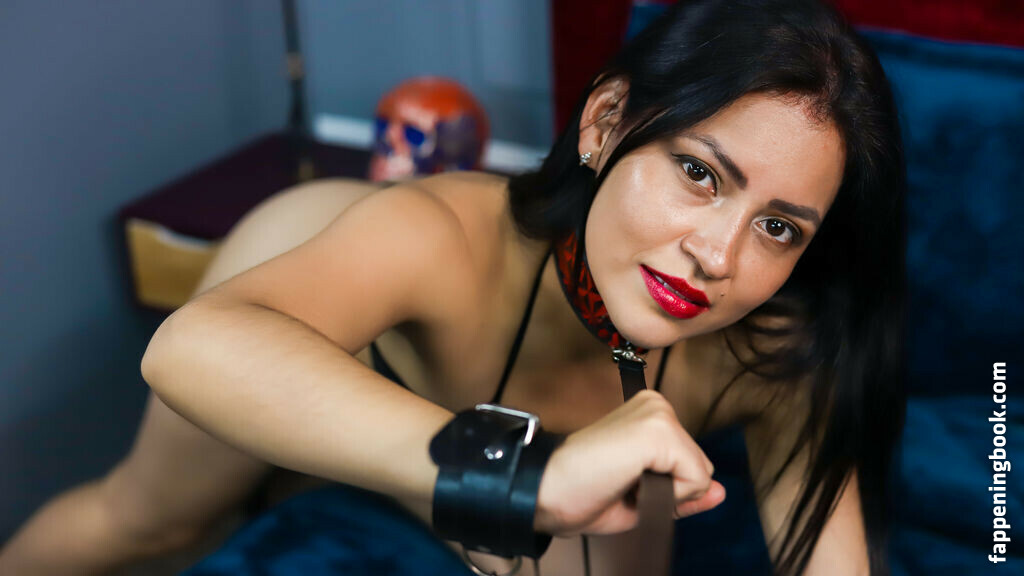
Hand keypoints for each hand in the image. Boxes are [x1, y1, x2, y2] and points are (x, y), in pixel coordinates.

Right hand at [534, 390, 725, 536]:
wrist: (543, 490)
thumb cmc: (581, 494)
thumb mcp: (643, 498)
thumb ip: (685, 493)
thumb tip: (722, 492)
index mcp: (651, 415)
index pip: (692, 465)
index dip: (666, 491)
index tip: (624, 485)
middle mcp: (657, 406)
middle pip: (701, 468)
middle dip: (670, 491)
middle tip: (622, 486)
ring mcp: (658, 414)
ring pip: (700, 474)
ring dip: (666, 494)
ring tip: (622, 483)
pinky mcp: (658, 430)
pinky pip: (695, 480)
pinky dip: (668, 496)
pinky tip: (629, 483)